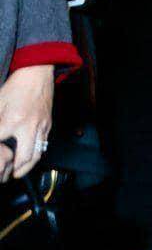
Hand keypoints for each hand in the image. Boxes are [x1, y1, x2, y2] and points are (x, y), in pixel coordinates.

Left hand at [0, 65, 54, 181]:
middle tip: (5, 176)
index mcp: (12, 120)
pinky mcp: (48, 124)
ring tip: (17, 173)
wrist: (37, 73)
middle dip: (14, 171)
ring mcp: (41, 126)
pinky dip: (35, 155)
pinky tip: (27, 157)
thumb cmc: (15, 86)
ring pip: (36, 155)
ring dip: (26, 167)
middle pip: (23, 158)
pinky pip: (42, 145)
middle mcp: (29, 126)